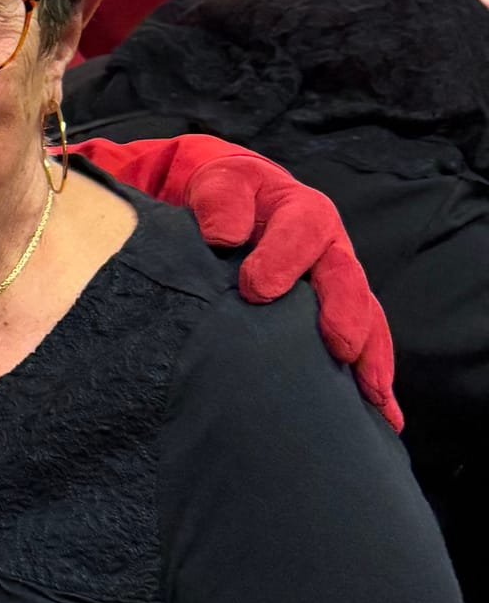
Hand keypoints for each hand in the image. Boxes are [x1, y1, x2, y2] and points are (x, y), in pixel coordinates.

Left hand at [77, 133, 400, 428]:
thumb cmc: (227, 199)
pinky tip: (382, 418)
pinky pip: (363, 351)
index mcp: (303, 213)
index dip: (283, 259)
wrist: (232, 211)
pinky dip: (372, 383)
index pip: (301, 232)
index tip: (255, 288)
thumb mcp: (221, 184)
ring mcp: (338, 291)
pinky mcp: (335, 322)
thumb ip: (221, 200)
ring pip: (365, 322)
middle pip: (347, 282)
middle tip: (339, 347)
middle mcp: (331, 252)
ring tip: (372, 395)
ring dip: (371, 358)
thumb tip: (224, 234)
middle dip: (347, 315)